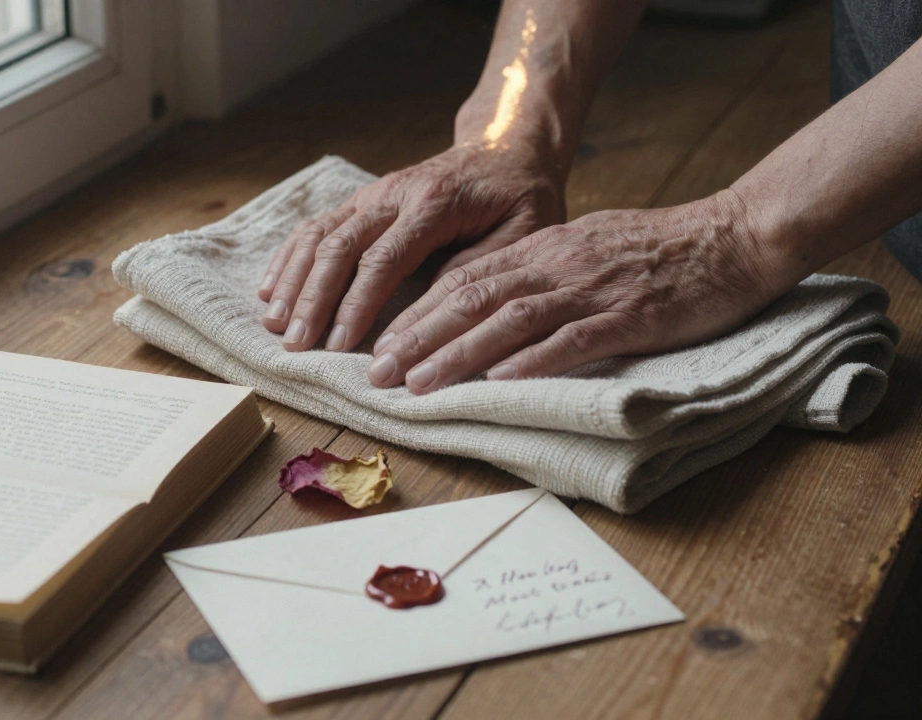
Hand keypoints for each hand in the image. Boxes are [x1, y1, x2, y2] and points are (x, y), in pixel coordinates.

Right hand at [257, 143, 564, 351]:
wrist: (505, 149)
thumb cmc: (520, 196)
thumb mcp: (523, 231)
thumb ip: (479, 266)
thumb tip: (432, 311)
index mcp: (434, 202)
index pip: (384, 259)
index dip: (357, 304)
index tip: (339, 344)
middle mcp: (393, 193)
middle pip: (340, 247)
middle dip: (313, 299)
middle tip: (296, 344)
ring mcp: (371, 194)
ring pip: (319, 235)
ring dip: (293, 281)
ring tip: (274, 324)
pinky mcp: (361, 201)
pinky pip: (315, 226)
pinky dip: (289, 258)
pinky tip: (270, 289)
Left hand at [366, 191, 790, 392]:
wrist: (733, 235)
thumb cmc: (657, 250)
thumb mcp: (583, 250)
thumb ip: (535, 274)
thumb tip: (482, 306)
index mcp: (542, 250)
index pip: (461, 280)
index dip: (414, 314)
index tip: (377, 345)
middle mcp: (557, 264)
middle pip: (471, 298)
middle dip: (418, 337)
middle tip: (376, 373)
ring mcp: (593, 289)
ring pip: (511, 318)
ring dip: (459, 353)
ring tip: (419, 383)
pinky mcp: (632, 315)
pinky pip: (577, 338)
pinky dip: (535, 360)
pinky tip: (502, 382)